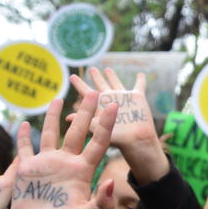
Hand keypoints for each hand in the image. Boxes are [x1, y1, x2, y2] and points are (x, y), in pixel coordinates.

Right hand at [10, 93, 116, 208]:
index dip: (106, 124)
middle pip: (78, 131)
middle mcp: (67, 163)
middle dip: (85, 112)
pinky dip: (23, 136)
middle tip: (93, 91)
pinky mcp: (28, 170)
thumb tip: (111, 183)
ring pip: (52, 134)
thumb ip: (100, 203)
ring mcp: (47, 165)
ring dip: (54, 116)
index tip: (115, 105)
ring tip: (59, 97)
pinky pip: (25, 148)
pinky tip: (23, 123)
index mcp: (83, 171)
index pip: (99, 143)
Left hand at [71, 67, 167, 182]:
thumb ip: (85, 120)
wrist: (137, 140)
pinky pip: (140, 86)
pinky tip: (140, 74)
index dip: (79, 84)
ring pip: (117, 83)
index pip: (86, 92)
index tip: (72, 76)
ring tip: (107, 69)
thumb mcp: (98, 128)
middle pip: (101, 85)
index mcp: (100, 105)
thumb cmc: (117, 137)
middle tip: (91, 69)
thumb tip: (67, 118)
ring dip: (112, 76)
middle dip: (96, 77)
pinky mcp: (138, 98)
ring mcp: (124, 98)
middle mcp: (111, 99)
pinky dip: (141, 80)